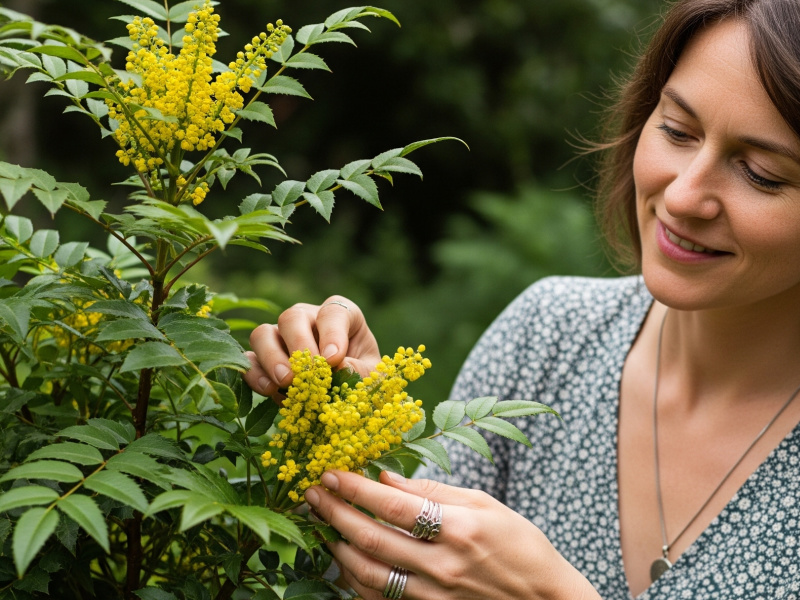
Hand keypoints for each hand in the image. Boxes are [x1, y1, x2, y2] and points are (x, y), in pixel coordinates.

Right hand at [243, 296, 380, 397]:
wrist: (347, 396)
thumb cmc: (364, 376)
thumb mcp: (370, 374)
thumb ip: (359, 370)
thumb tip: (337, 367)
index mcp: (342, 316)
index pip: (333, 311)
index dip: (332, 333)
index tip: (334, 358)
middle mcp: (308, 320)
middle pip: (292, 317)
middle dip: (298, 344)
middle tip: (306, 373)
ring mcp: (283, 337)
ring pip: (263, 333)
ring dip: (272, 357)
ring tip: (286, 382)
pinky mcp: (264, 359)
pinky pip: (250, 360)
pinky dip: (256, 374)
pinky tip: (270, 391)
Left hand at [304, 470, 600, 599]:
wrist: (545, 599)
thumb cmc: (520, 545)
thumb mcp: (484, 504)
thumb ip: (433, 490)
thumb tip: (386, 477)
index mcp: (460, 529)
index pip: (393, 505)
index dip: (356, 488)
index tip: (331, 472)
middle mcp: (443, 566)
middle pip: (372, 539)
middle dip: (335, 513)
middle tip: (313, 494)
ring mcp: (434, 596)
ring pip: (369, 574)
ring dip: (338, 548)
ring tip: (322, 527)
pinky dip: (356, 582)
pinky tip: (345, 562)